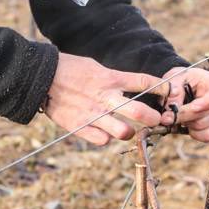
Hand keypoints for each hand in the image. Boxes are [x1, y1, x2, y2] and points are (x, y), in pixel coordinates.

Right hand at [42, 53, 166, 145]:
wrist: (41, 77)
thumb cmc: (69, 69)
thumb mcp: (95, 67)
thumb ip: (113, 79)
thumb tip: (131, 87)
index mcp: (110, 78)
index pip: (144, 82)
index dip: (161, 89)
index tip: (168, 93)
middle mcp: (105, 97)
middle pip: (140, 112)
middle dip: (154, 119)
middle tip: (156, 120)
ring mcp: (93, 114)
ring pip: (124, 132)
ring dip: (130, 132)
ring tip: (127, 129)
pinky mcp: (80, 127)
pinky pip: (103, 140)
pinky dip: (106, 137)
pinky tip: (104, 131)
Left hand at [161, 67, 208, 141]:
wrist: (183, 85)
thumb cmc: (182, 79)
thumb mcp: (176, 77)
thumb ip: (174, 89)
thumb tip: (173, 106)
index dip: (199, 105)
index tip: (186, 108)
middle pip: (203, 114)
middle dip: (183, 116)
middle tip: (165, 117)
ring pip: (201, 125)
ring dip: (185, 122)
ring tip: (176, 114)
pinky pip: (205, 136)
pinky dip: (193, 132)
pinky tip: (184, 124)